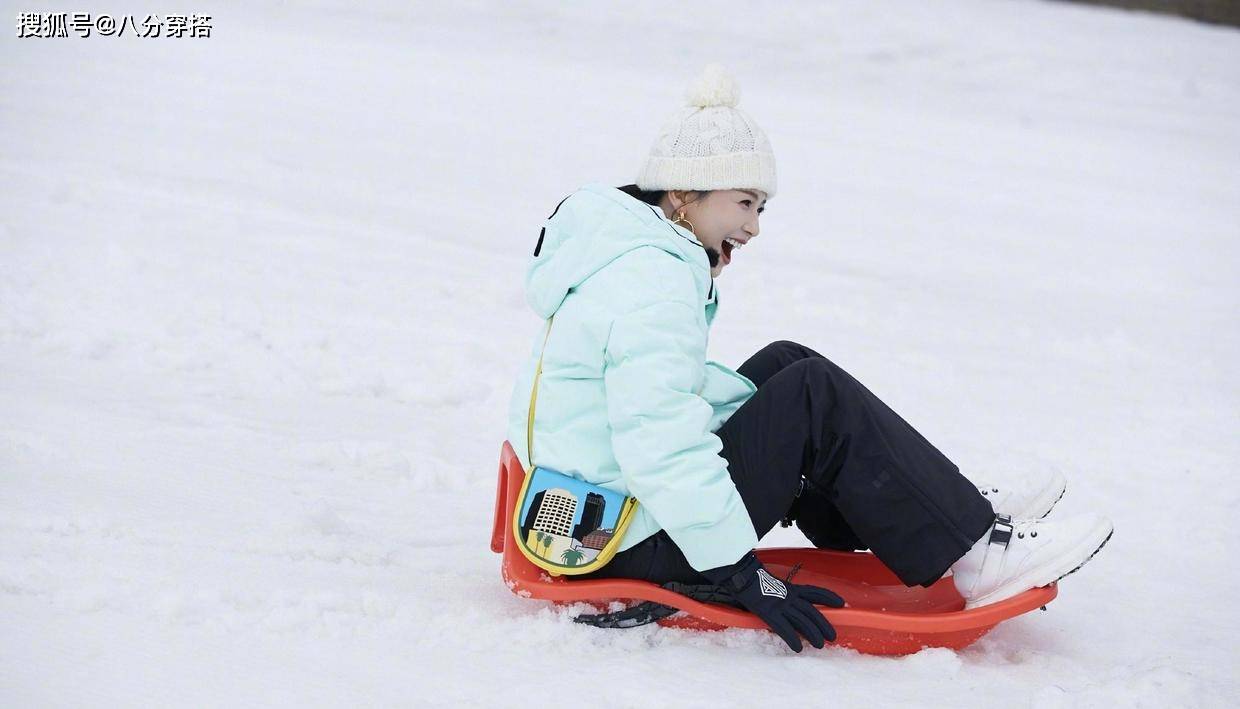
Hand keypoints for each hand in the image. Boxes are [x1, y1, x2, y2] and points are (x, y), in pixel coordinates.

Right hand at [703, 551, 844, 651]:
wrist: (741, 572)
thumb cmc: (751, 575)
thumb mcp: (770, 580)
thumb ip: (778, 589)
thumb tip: (779, 594)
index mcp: (790, 587)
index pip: (814, 591)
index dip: (828, 597)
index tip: (841, 602)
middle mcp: (789, 596)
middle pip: (812, 611)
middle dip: (823, 624)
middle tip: (832, 636)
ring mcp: (780, 605)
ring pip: (802, 621)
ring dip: (813, 634)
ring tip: (820, 645)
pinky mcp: (769, 613)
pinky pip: (784, 628)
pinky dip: (792, 638)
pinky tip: (798, 648)